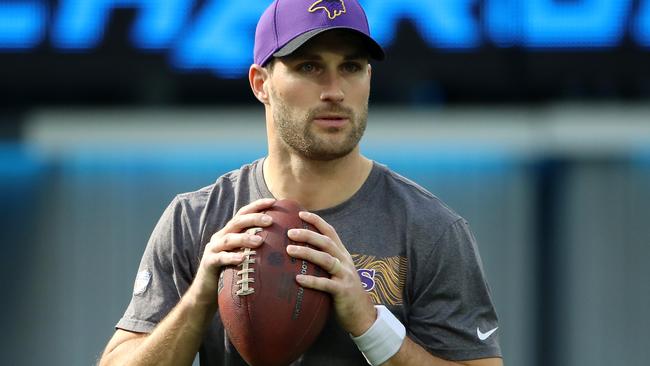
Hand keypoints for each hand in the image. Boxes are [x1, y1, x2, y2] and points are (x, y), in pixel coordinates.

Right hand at [190, 198, 275, 304]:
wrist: (206, 292)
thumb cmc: (230, 272)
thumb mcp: (244, 255)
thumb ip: (256, 246)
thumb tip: (283, 242)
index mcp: (230, 232)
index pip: (243, 213)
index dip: (257, 205)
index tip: (273, 201)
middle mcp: (220, 237)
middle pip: (237, 222)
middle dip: (253, 218)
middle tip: (270, 220)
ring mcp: (213, 249)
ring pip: (229, 239)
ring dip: (245, 238)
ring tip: (260, 241)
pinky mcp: (208, 263)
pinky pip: (220, 258)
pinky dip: (232, 257)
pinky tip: (243, 259)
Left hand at [286, 211, 376, 335]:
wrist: (362, 314)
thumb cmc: (343, 291)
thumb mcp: (336, 271)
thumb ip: (323, 260)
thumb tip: (299, 250)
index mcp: (342, 254)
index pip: (330, 232)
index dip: (316, 221)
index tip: (300, 213)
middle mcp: (344, 261)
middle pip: (326, 242)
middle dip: (308, 235)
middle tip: (290, 232)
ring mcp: (345, 276)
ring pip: (326, 259)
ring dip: (307, 253)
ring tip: (289, 250)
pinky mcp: (343, 291)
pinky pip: (326, 284)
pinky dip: (311, 280)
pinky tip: (297, 278)